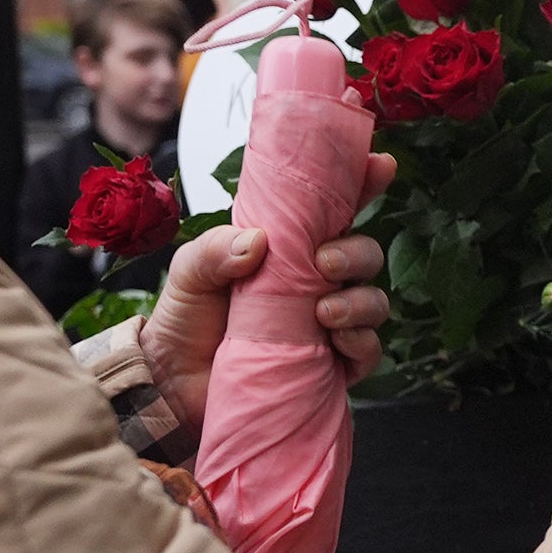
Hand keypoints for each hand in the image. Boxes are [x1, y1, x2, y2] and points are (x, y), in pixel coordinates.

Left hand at [141, 152, 396, 440]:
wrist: (171, 386)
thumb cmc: (185, 320)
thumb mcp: (190, 272)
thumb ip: (215, 249)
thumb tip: (258, 240)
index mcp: (288, 249)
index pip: (336, 210)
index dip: (364, 185)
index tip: (380, 167)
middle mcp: (315, 283)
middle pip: (365, 255)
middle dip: (357, 253)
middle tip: (324, 262)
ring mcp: (327, 324)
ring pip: (373, 301)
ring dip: (360, 301)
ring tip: (324, 311)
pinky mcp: (329, 365)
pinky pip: (367, 351)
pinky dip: (361, 342)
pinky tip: (336, 340)